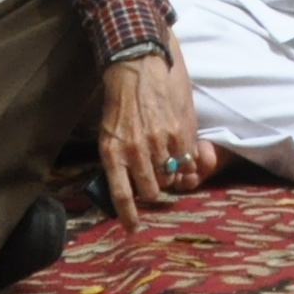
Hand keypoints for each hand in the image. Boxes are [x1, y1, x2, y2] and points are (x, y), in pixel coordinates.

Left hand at [95, 47, 204, 227]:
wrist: (138, 65)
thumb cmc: (120, 100)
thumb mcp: (108, 132)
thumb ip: (118, 158)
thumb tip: (127, 185)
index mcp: (113, 152)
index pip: (122, 194)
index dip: (129, 216)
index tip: (134, 229)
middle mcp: (135, 151)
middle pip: (149, 190)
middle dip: (153, 193)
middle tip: (154, 186)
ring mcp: (159, 142)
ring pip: (168, 177)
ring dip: (168, 177)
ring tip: (165, 166)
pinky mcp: (178, 131)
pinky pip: (184, 161)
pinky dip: (183, 164)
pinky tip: (178, 156)